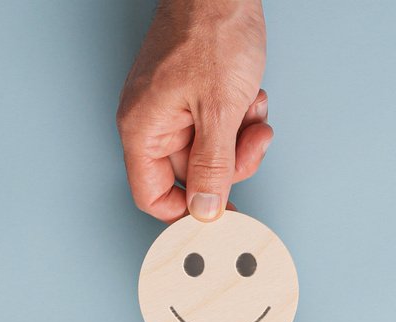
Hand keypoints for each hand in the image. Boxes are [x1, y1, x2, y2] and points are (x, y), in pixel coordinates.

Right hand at [118, 0, 272, 222]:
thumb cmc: (210, 32)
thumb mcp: (219, 111)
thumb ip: (213, 166)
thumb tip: (205, 211)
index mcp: (144, 129)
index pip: (153, 195)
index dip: (187, 211)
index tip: (220, 215)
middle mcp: (153, 120)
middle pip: (193, 172)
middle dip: (230, 161)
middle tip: (252, 142)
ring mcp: (174, 106)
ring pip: (212, 148)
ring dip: (240, 136)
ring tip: (251, 108)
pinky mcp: (194, 93)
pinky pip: (219, 123)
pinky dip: (240, 116)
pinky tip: (249, 95)